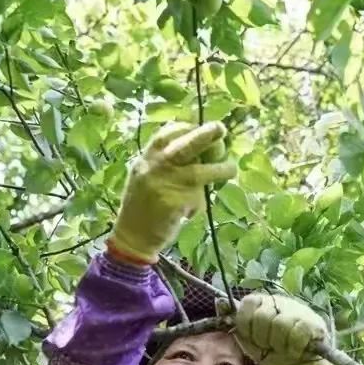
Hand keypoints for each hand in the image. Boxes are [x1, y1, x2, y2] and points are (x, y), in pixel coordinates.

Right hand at [108, 121, 236, 263]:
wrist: (132, 236)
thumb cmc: (144, 205)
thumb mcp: (147, 177)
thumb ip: (166, 163)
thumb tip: (201, 151)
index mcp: (146, 159)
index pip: (167, 134)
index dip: (188, 128)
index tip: (204, 128)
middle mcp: (153, 168)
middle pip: (184, 145)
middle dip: (205, 135)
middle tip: (221, 129)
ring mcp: (164, 185)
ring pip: (199, 172)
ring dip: (220, 170)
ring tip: (231, 169)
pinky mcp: (174, 204)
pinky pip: (197, 198)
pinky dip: (199, 204)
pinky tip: (192, 211)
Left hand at [234, 294, 328, 364]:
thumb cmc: (275, 352)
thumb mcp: (252, 342)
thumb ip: (238, 324)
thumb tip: (219, 302)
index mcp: (262, 305)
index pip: (249, 303)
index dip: (247, 325)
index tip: (253, 339)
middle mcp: (280, 303)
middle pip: (262, 316)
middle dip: (263, 339)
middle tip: (271, 347)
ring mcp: (298, 312)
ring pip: (281, 324)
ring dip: (279, 345)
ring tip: (284, 350)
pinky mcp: (314, 324)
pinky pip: (299, 333)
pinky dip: (294, 348)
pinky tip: (296, 352)